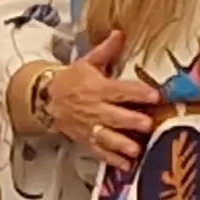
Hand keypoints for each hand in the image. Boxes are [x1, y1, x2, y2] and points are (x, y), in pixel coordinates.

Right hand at [46, 33, 163, 171]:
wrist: (45, 98)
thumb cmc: (70, 80)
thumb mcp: (88, 62)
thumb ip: (106, 50)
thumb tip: (120, 33)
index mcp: (98, 88)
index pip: (121, 90)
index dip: (138, 93)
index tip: (154, 96)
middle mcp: (95, 108)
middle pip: (115, 116)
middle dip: (132, 121)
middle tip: (147, 124)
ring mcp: (90, 126)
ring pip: (107, 137)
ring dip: (122, 144)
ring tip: (136, 149)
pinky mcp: (86, 139)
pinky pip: (99, 151)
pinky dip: (112, 160)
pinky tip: (125, 165)